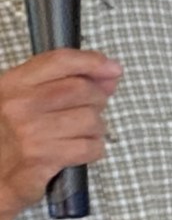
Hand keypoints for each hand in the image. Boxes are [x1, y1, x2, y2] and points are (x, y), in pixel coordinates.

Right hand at [0, 50, 120, 219]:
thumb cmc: (10, 138)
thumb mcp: (24, 101)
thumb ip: (64, 83)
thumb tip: (109, 74)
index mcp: (12, 84)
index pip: (60, 61)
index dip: (93, 62)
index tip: (113, 69)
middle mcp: (19, 105)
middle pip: (82, 89)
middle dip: (97, 101)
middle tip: (88, 112)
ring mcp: (30, 132)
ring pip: (91, 120)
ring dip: (95, 129)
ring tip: (77, 135)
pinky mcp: (43, 158)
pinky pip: (90, 147)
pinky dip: (92, 149)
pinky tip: (76, 150)